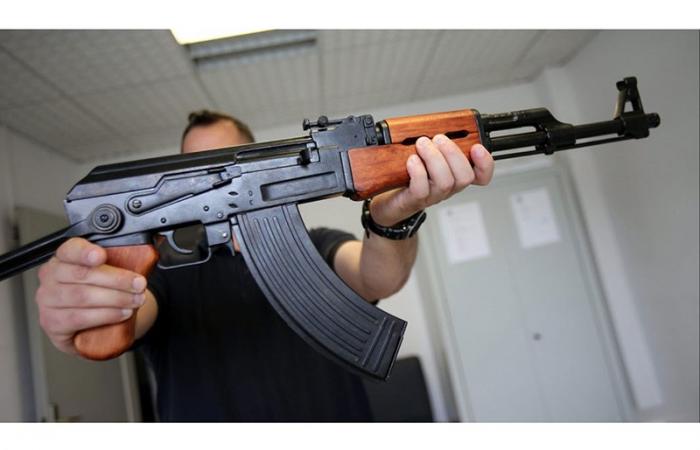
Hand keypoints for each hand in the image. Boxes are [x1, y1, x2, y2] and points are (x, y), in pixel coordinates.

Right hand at [35, 238, 146, 354]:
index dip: (85, 252)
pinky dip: (104, 315)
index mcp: (64, 257)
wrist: (92, 322)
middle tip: (138, 285)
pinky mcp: (52, 323)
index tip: (101, 255)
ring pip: (82, 297)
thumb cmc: (100, 289)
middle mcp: (51, 276)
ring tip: (135, 300)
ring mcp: (48, 300)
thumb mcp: (112, 269)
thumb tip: (156, 239)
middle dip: (116, 280)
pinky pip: (79, 318)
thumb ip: (129, 253)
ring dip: (115, 299)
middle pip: (81, 275)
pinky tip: (121, 313)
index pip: (70, 249)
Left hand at [370, 135, 494, 225]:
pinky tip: (411, 160)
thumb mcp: (426, 155)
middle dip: (454, 153)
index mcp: (455, 175)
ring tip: (422, 144)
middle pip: (465, 176)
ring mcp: (432, 195)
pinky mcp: (415, 199)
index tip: (477, 147)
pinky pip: (421, 188)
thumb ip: (436, 142)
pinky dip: (418, 171)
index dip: (485, 163)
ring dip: (434, 158)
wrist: (390, 199)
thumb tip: (438, 123)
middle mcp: (448, 187)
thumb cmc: (409, 175)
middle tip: (439, 139)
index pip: (481, 175)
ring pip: (445, 181)